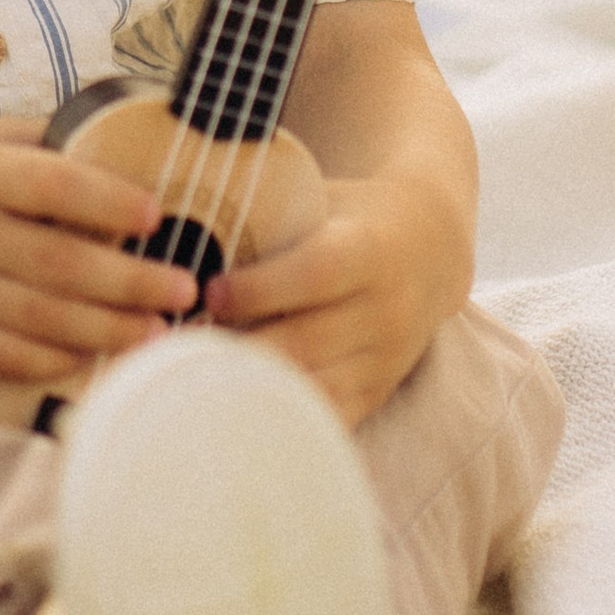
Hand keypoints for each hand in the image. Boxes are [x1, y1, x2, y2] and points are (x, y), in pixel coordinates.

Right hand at [0, 117, 197, 380]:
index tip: (157, 215)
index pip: (53, 183)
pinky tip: (92, 356)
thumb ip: (44, 144)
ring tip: (157, 332)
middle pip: (60, 262)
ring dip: (108, 329)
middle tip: (185, 290)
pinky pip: (2, 354)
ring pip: (39, 316)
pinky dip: (53, 360)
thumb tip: (129, 144)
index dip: (109, 199)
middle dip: (132, 281)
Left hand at [202, 170, 469, 426]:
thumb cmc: (353, 216)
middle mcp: (387, 311)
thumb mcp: (323, 198)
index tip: (208, 292)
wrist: (432, 249)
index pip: (314, 276)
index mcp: (371, 252)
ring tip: (197, 377)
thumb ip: (270, 213)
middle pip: (304, 344)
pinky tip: (235, 405)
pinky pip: (325, 416)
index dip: (258, 289)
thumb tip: (191, 225)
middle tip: (183, 345)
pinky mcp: (379, 391)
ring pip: (311, 388)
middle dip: (238, 348)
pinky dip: (279, 414)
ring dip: (251, 386)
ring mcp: (386, 359)